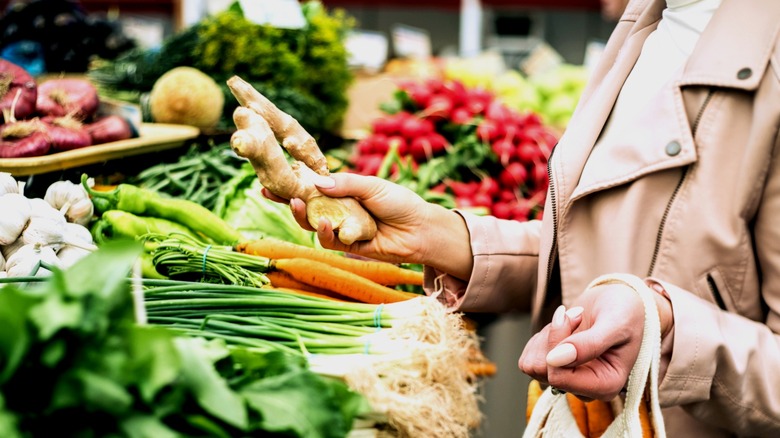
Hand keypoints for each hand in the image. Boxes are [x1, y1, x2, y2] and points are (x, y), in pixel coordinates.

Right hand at [268, 172, 464, 267]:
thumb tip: (316, 182)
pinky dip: (326, 233)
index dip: (293, 185)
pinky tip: (326, 223)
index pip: (313, 187)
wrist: (421, 229)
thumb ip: (345, 184)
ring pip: (314, 225)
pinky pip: (331, 242)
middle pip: (307, 207)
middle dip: (288, 200)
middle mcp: (339, 210)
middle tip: (273, 192)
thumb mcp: (372, 186)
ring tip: (299, 205)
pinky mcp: (350, 247)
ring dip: (304, 216)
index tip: (271, 180)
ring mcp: (343, 229)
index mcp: (343, 192)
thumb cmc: (400, 203)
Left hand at [518, 282, 654, 400]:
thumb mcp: (615, 324)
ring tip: (574, 322)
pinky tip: (565, 328)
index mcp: (605, 386)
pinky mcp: (554, 368)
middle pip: (543, 371)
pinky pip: (530, 358)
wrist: (620, 302)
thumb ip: (589, 344)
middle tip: (578, 316)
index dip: (557, 346)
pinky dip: (542, 337)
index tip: (576, 316)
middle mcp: (585, 388)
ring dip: (548, 336)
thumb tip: (553, 360)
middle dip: (554, 337)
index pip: (559, 378)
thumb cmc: (625, 312)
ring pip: (533, 364)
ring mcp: (568, 379)